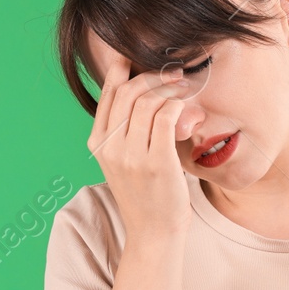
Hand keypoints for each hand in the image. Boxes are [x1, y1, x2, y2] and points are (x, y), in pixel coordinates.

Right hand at [87, 52, 192, 240]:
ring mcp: (132, 155)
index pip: (108, 94)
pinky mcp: (157, 162)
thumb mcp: (124, 160)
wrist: (153, 232)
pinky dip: (180, 106)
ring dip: (171, 89)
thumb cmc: (145, 193)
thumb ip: (125, 130)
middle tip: (174, 75)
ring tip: (186, 90)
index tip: (135, 57)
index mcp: (98, 143)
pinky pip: (167, 117)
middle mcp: (110, 147)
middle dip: (154, 77)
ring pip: (149, 102)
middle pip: (130, 92)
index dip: (122, 70)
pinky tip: (190, 110)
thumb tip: (139, 93)